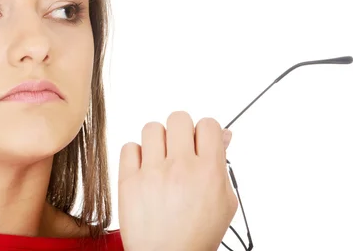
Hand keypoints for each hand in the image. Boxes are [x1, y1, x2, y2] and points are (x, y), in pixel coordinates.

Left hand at [118, 111, 237, 250]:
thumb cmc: (197, 234)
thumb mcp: (224, 202)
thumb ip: (222, 165)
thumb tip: (223, 135)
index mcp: (208, 172)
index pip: (208, 124)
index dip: (204, 131)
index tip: (200, 143)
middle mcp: (181, 168)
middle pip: (178, 118)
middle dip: (181, 130)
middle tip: (179, 148)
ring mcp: (152, 173)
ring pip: (152, 128)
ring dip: (157, 140)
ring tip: (160, 159)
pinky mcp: (129, 181)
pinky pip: (129, 147)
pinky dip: (136, 154)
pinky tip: (144, 169)